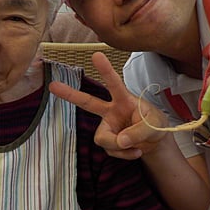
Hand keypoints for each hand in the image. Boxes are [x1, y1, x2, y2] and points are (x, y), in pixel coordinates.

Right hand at [49, 52, 168, 159]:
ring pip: (103, 138)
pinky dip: (125, 155)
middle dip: (70, 95)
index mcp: (124, 99)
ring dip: (120, 146)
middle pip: (88, 102)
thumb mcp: (156, 125)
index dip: (106, 70)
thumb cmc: (155, 125)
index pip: (114, 84)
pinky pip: (111, 151)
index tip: (97, 55)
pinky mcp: (107, 141)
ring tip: (137, 146)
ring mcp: (108, 127)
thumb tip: (121, 141)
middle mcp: (111, 111)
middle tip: (53, 85)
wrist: (155, 142)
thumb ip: (140, 131)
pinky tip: (136, 151)